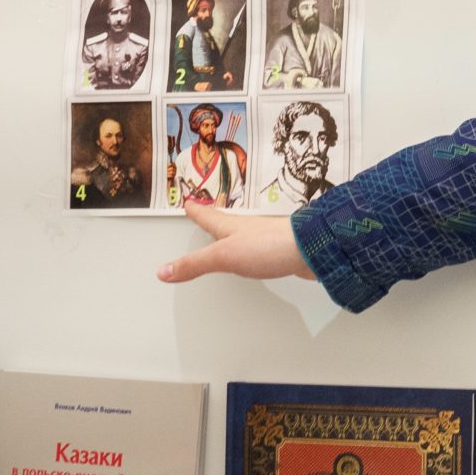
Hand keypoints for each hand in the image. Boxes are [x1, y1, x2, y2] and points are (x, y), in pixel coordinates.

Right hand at [159, 201, 312, 283]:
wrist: (311, 249)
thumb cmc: (268, 246)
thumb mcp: (222, 256)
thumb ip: (194, 264)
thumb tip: (164, 271)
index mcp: (229, 226)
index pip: (206, 215)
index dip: (196, 210)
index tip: (188, 203)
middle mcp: (246, 229)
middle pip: (224, 221)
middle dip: (212, 218)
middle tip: (204, 213)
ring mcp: (263, 238)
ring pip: (242, 233)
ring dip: (231, 233)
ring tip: (225, 235)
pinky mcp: (278, 251)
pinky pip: (259, 249)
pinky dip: (251, 251)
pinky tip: (255, 256)